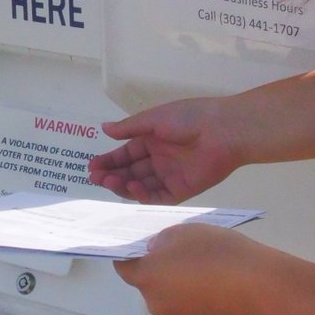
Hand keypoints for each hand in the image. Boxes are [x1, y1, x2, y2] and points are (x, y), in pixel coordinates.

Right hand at [88, 96, 243, 203]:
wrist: (223, 130)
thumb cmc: (189, 118)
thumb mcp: (155, 119)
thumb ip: (130, 128)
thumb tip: (104, 128)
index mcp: (153, 140)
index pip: (126, 154)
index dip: (109, 161)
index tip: (92, 167)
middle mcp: (159, 160)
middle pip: (130, 172)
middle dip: (112, 175)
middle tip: (96, 177)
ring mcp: (169, 176)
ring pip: (141, 186)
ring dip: (124, 185)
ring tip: (110, 181)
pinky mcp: (181, 190)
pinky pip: (158, 197)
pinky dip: (143, 195)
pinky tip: (132, 188)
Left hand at [113, 223, 273, 314]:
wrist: (258, 285)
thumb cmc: (217, 252)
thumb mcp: (186, 231)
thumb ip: (162, 240)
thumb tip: (155, 251)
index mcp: (148, 278)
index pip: (124, 267)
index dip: (129, 254)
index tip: (141, 243)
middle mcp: (158, 302)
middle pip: (149, 282)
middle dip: (159, 266)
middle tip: (180, 247)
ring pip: (171, 293)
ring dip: (179, 280)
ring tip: (204, 261)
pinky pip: (190, 303)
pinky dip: (196, 291)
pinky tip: (217, 277)